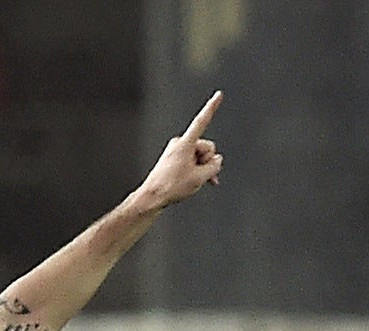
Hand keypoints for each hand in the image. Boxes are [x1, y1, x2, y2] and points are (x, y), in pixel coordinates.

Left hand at [135, 91, 223, 209]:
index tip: (218, 94)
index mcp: (184, 143)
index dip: (211, 108)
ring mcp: (176, 151)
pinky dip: (199, 170)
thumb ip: (215, 166)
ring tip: (190, 182)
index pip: (202, 121)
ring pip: (201, 156)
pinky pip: (194, 161)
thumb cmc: (172, 187)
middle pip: (206, 147)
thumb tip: (216, 160)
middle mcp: (180, 143)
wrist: (150, 198)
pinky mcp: (174, 160)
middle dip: (206, 161)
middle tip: (194, 176)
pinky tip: (206, 181)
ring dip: (202, 168)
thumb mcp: (201, 177)